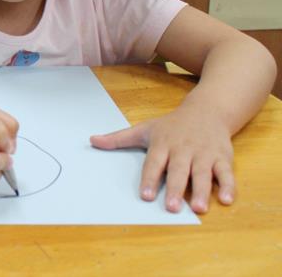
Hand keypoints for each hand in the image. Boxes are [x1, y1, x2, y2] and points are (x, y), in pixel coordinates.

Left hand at [90, 105, 234, 213]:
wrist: (207, 110)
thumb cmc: (171, 126)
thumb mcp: (144, 129)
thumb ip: (119, 138)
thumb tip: (91, 141)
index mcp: (163, 144)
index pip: (154, 163)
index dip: (149, 179)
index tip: (145, 195)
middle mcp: (183, 150)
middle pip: (178, 170)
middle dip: (175, 188)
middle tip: (171, 207)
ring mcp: (204, 154)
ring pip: (203, 174)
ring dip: (201, 191)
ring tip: (198, 208)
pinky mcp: (222, 157)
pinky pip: (226, 173)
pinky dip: (228, 186)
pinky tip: (227, 200)